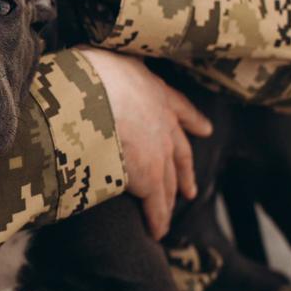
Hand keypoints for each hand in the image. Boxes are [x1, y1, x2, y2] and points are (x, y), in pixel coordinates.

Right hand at [76, 45, 211, 238]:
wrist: (89, 95)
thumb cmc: (86, 73)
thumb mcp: (103, 59)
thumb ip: (105, 68)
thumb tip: (90, 63)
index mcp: (153, 90)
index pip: (179, 107)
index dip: (192, 120)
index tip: (205, 129)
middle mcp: (163, 121)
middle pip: (180, 152)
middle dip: (185, 171)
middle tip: (191, 188)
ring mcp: (159, 151)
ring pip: (169, 181)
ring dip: (169, 199)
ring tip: (168, 214)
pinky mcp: (149, 178)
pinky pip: (156, 204)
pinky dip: (158, 219)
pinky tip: (157, 231)